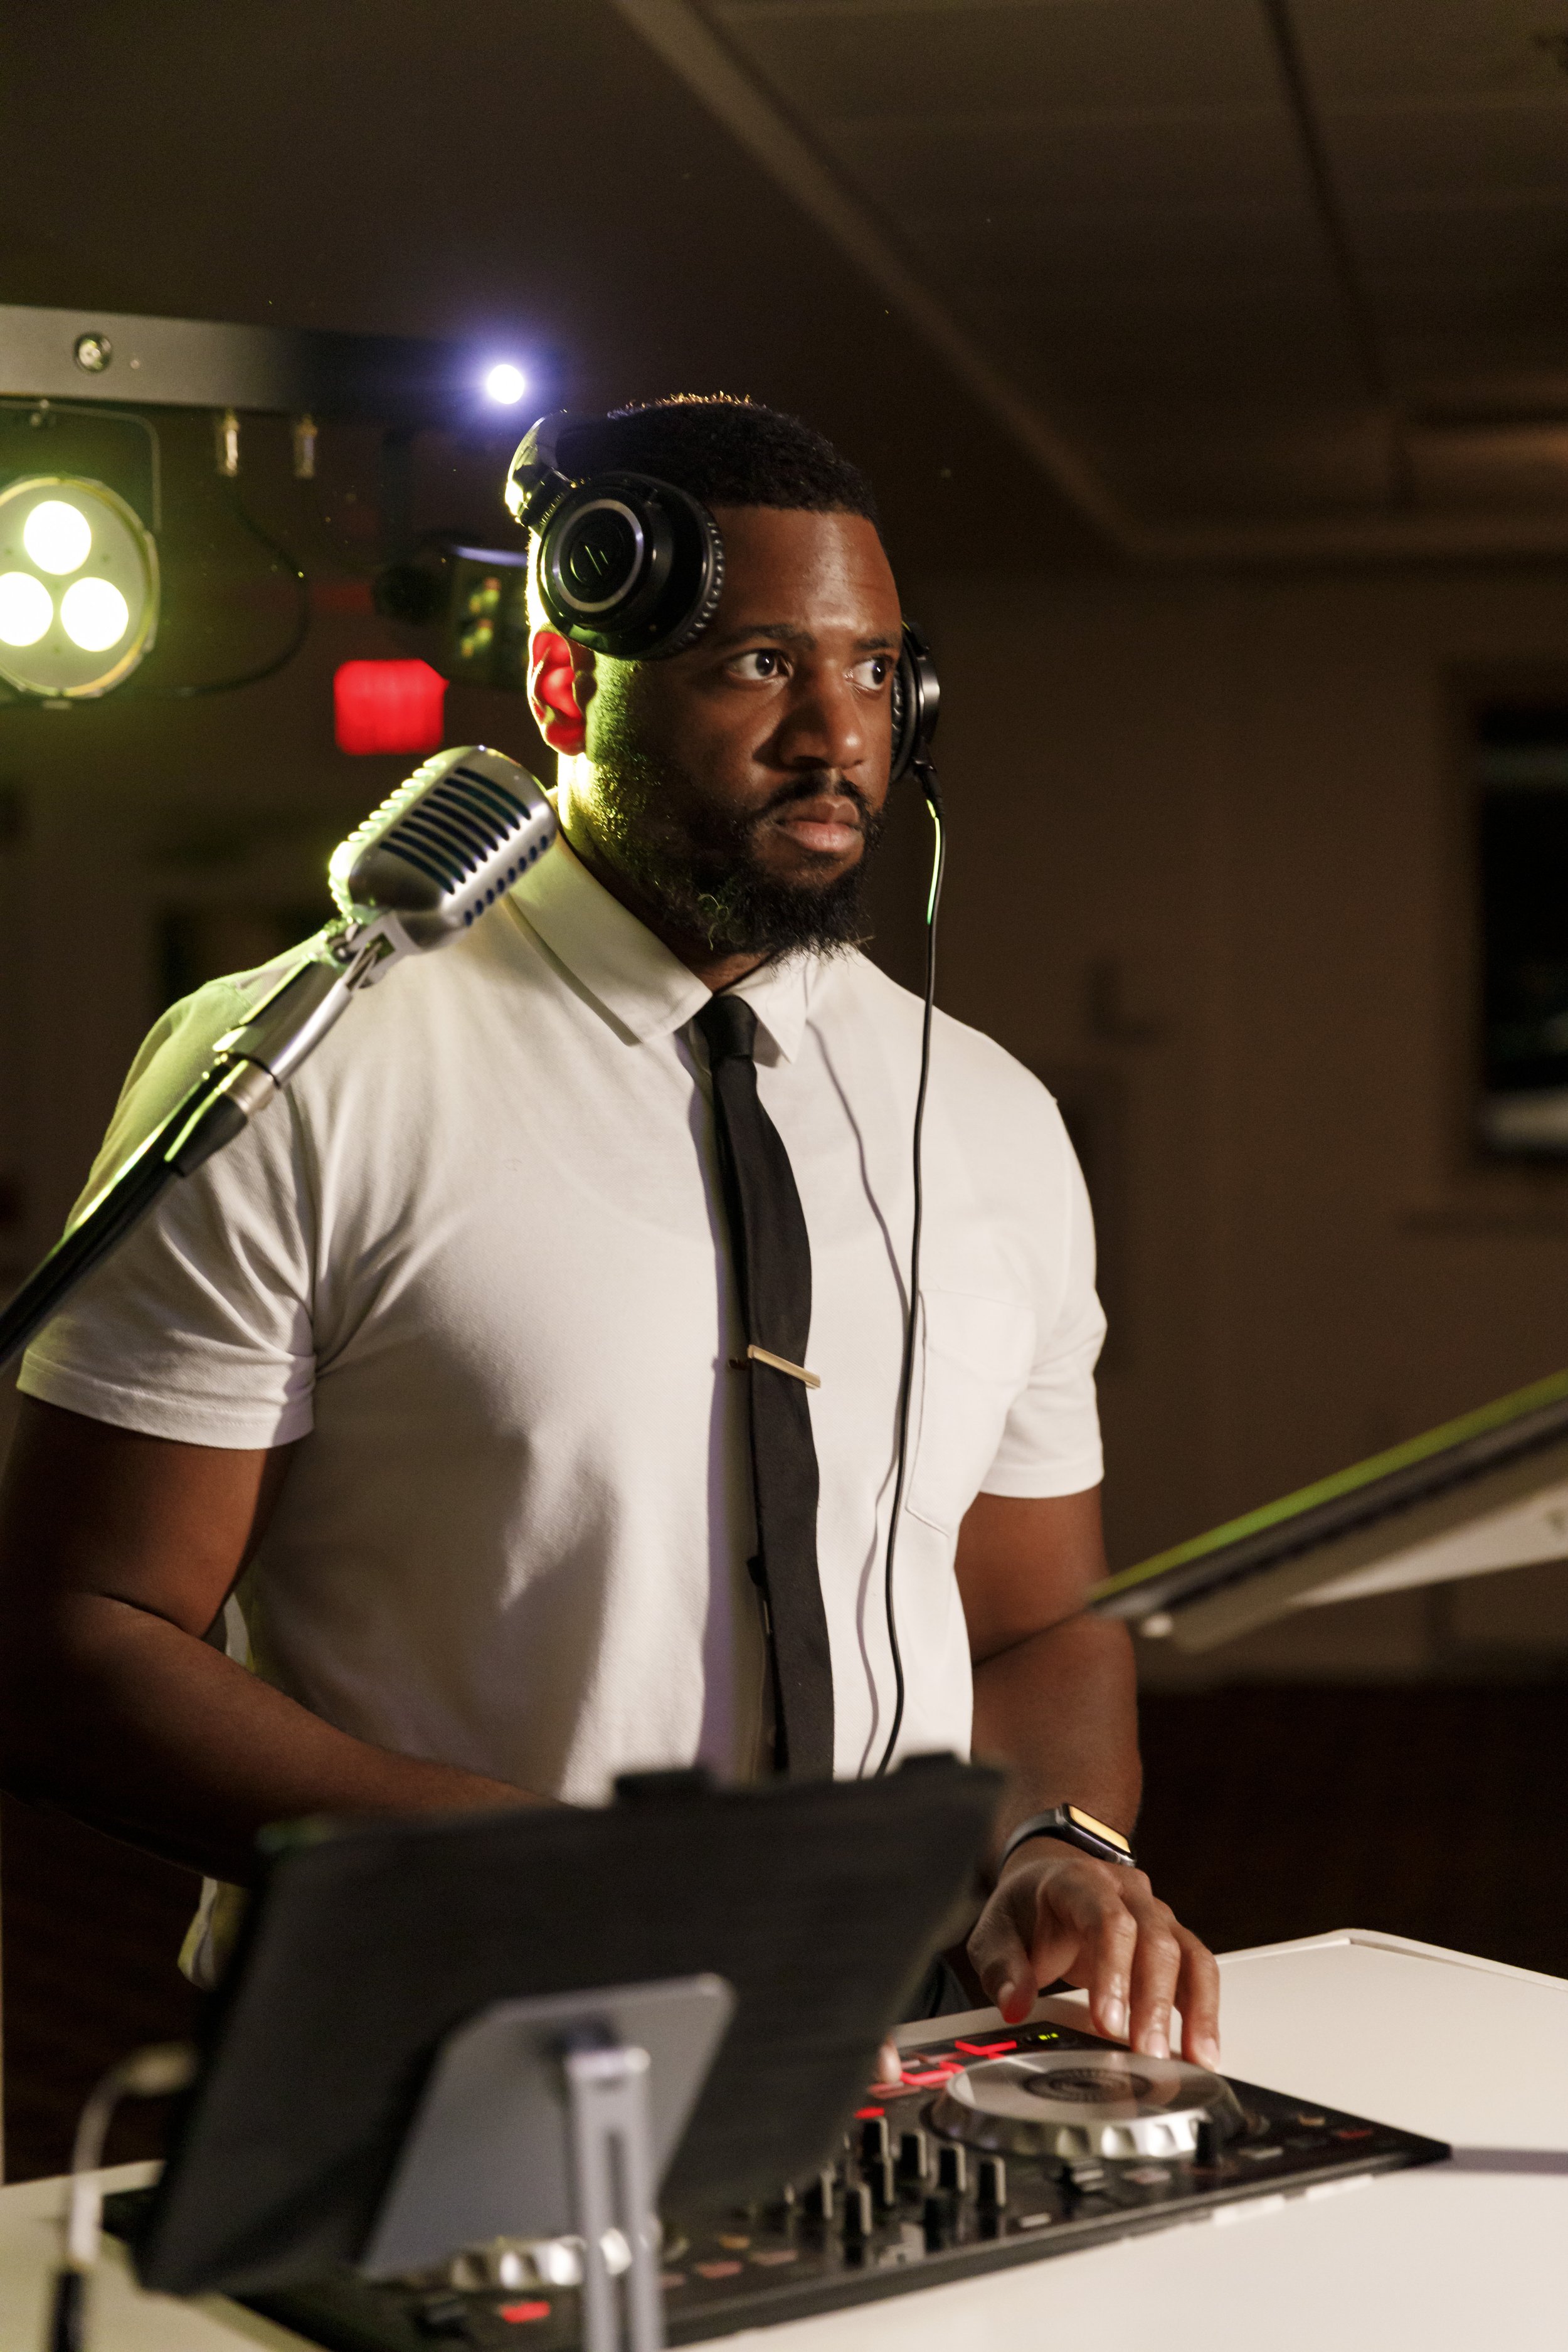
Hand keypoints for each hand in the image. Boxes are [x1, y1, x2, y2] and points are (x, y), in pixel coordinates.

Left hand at [967, 1839, 1219, 2066]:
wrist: (1048, 1880)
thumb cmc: (1026, 1909)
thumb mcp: (995, 1932)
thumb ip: (1002, 1969)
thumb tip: (1014, 2007)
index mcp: (1081, 1882)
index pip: (1108, 1919)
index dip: (1113, 1970)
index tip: (1107, 2022)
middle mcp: (1128, 1893)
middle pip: (1155, 1940)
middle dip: (1154, 2002)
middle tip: (1146, 2053)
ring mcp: (1156, 1914)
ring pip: (1188, 1954)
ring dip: (1194, 2010)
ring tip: (1192, 2060)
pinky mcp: (1172, 1940)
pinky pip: (1200, 1971)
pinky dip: (1205, 2011)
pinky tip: (1202, 2050)